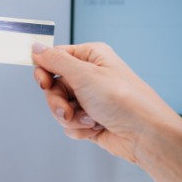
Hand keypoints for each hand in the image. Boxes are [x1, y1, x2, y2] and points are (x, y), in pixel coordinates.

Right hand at [31, 42, 176, 163]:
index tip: (44, 83)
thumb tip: (36, 47)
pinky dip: (79, 128)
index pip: (53, 58)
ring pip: (58, 107)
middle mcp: (89, 76)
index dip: (44, 71)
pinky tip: (95, 127)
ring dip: (70, 117)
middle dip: (58, 102)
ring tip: (89, 119)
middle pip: (53, 86)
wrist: (144, 135)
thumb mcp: (85, 74)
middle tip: (68, 109)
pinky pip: (69, 123)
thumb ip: (56, 60)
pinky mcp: (89, 118)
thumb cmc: (125, 101)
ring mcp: (89, 98)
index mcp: (90, 57)